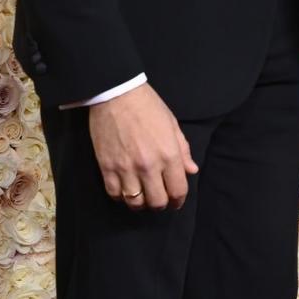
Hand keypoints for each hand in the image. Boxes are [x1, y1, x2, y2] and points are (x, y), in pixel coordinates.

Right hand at [89, 83, 198, 211]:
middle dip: (161, 203)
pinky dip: (121, 196)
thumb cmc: (148, 106)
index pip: (178, 190)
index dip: (179, 200)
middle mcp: (149, 166)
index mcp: (168, 154)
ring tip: (142, 194)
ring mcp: (126, 169)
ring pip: (135, 203)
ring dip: (141, 203)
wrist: (117, 94)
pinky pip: (114, 195)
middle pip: (157, 202)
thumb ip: (183, 150)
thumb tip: (191, 170)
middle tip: (160, 197)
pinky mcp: (107, 168)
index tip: (176, 201)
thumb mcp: (172, 124)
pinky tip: (125, 189)